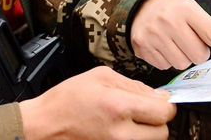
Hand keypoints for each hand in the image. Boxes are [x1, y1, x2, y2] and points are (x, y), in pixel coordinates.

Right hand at [20, 66, 175, 139]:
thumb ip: (133, 84)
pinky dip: (134, 138)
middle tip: (147, 110)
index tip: (161, 99)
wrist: (44, 126)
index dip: (167, 104)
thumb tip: (157, 94)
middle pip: (163, 133)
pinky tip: (122, 127)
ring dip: (148, 131)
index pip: (164, 112)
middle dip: (159, 120)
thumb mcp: (100, 77)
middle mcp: (121, 133)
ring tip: (132, 119)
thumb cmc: (66, 100)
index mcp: (118, 107)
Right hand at [131, 0, 210, 73]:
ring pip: (182, 64)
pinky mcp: (142, 46)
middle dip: (198, 53)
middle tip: (189, 40)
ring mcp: (154, 34)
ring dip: (183, 58)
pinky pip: (165, 67)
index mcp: (187, 8)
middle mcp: (169, 20)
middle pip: (198, 56)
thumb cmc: (174, 11)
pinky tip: (162, 46)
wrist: (142, 7)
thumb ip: (208, 30)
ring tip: (175, 42)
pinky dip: (167, 60)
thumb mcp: (192, 10)